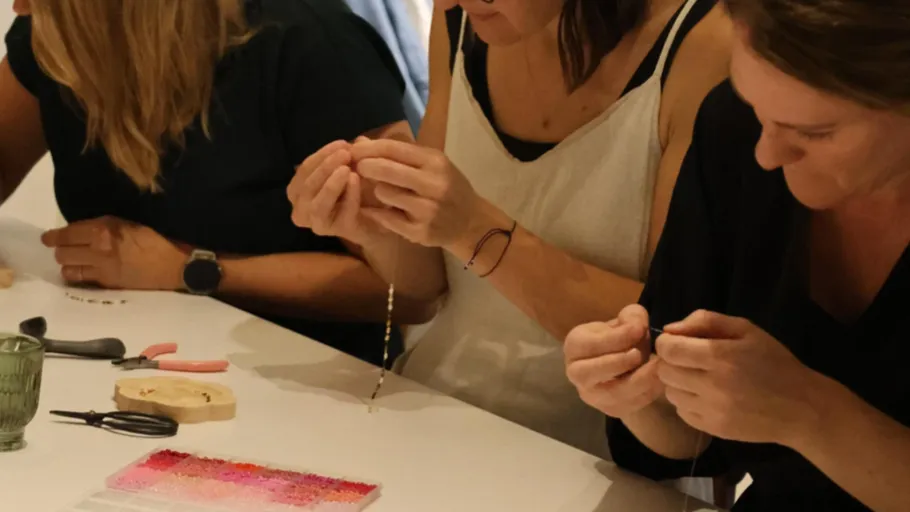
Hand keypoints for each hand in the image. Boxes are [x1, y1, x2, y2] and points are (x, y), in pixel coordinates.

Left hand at [41, 216, 185, 289]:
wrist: (176, 265)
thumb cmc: (158, 239)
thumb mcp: (130, 223)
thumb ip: (105, 225)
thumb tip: (84, 230)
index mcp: (104, 230)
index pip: (67, 234)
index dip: (53, 236)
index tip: (47, 238)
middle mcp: (98, 249)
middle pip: (62, 253)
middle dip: (60, 250)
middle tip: (63, 249)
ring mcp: (102, 269)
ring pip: (68, 269)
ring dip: (68, 265)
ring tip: (74, 262)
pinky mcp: (108, 283)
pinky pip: (83, 280)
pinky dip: (79, 276)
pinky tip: (84, 272)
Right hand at [287, 139, 385, 245]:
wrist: (383, 218)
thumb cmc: (360, 191)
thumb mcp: (354, 167)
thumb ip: (352, 154)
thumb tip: (359, 140)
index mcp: (298, 193)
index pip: (303, 171)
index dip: (320, 156)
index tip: (342, 143)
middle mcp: (302, 211)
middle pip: (306, 186)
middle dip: (325, 167)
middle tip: (345, 153)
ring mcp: (318, 224)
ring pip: (317, 204)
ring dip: (331, 184)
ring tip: (348, 169)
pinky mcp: (339, 231)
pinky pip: (341, 213)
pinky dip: (348, 196)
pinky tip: (356, 181)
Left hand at [350, 138, 481, 247]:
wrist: (470, 221)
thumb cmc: (447, 187)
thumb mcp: (430, 164)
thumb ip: (398, 153)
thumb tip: (360, 141)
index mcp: (436, 162)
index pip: (395, 148)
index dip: (369, 148)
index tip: (352, 149)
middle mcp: (434, 184)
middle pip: (387, 170)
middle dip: (365, 166)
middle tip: (357, 167)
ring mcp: (428, 210)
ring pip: (384, 193)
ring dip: (377, 190)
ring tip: (384, 191)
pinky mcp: (421, 232)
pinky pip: (387, 218)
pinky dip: (377, 212)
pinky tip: (376, 210)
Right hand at [565, 305, 663, 418]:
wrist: (624, 365)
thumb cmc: (621, 339)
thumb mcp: (625, 320)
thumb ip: (632, 317)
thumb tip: (637, 327)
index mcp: (575, 346)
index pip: (590, 344)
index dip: (617, 337)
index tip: (640, 328)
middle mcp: (576, 373)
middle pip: (588, 373)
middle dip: (618, 362)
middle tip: (640, 353)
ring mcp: (592, 395)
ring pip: (611, 394)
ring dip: (637, 380)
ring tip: (657, 366)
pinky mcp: (611, 410)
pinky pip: (628, 406)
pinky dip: (647, 393)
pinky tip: (659, 380)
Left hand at [656, 310, 823, 445]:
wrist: (801, 407)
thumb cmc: (774, 362)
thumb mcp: (746, 330)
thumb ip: (706, 321)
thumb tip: (670, 329)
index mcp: (720, 356)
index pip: (668, 349)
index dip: (667, 343)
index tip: (678, 342)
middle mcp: (712, 385)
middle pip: (664, 371)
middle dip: (671, 362)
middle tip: (689, 360)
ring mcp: (711, 410)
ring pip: (670, 393)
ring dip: (678, 383)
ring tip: (699, 378)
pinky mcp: (713, 429)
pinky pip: (682, 412)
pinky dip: (687, 402)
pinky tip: (706, 396)